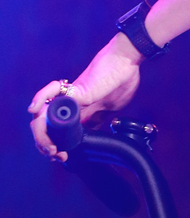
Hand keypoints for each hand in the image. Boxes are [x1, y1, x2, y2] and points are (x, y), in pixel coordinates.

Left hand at [29, 34, 142, 159]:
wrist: (127, 61)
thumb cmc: (122, 79)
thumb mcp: (112, 107)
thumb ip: (100, 117)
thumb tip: (94, 131)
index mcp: (82, 109)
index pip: (63, 129)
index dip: (59, 143)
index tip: (64, 155)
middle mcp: (72, 102)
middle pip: (49, 123)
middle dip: (48, 143)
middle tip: (56, 155)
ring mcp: (73, 96)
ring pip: (45, 113)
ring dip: (43, 132)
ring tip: (49, 147)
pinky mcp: (78, 91)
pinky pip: (52, 94)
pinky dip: (40, 99)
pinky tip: (34, 109)